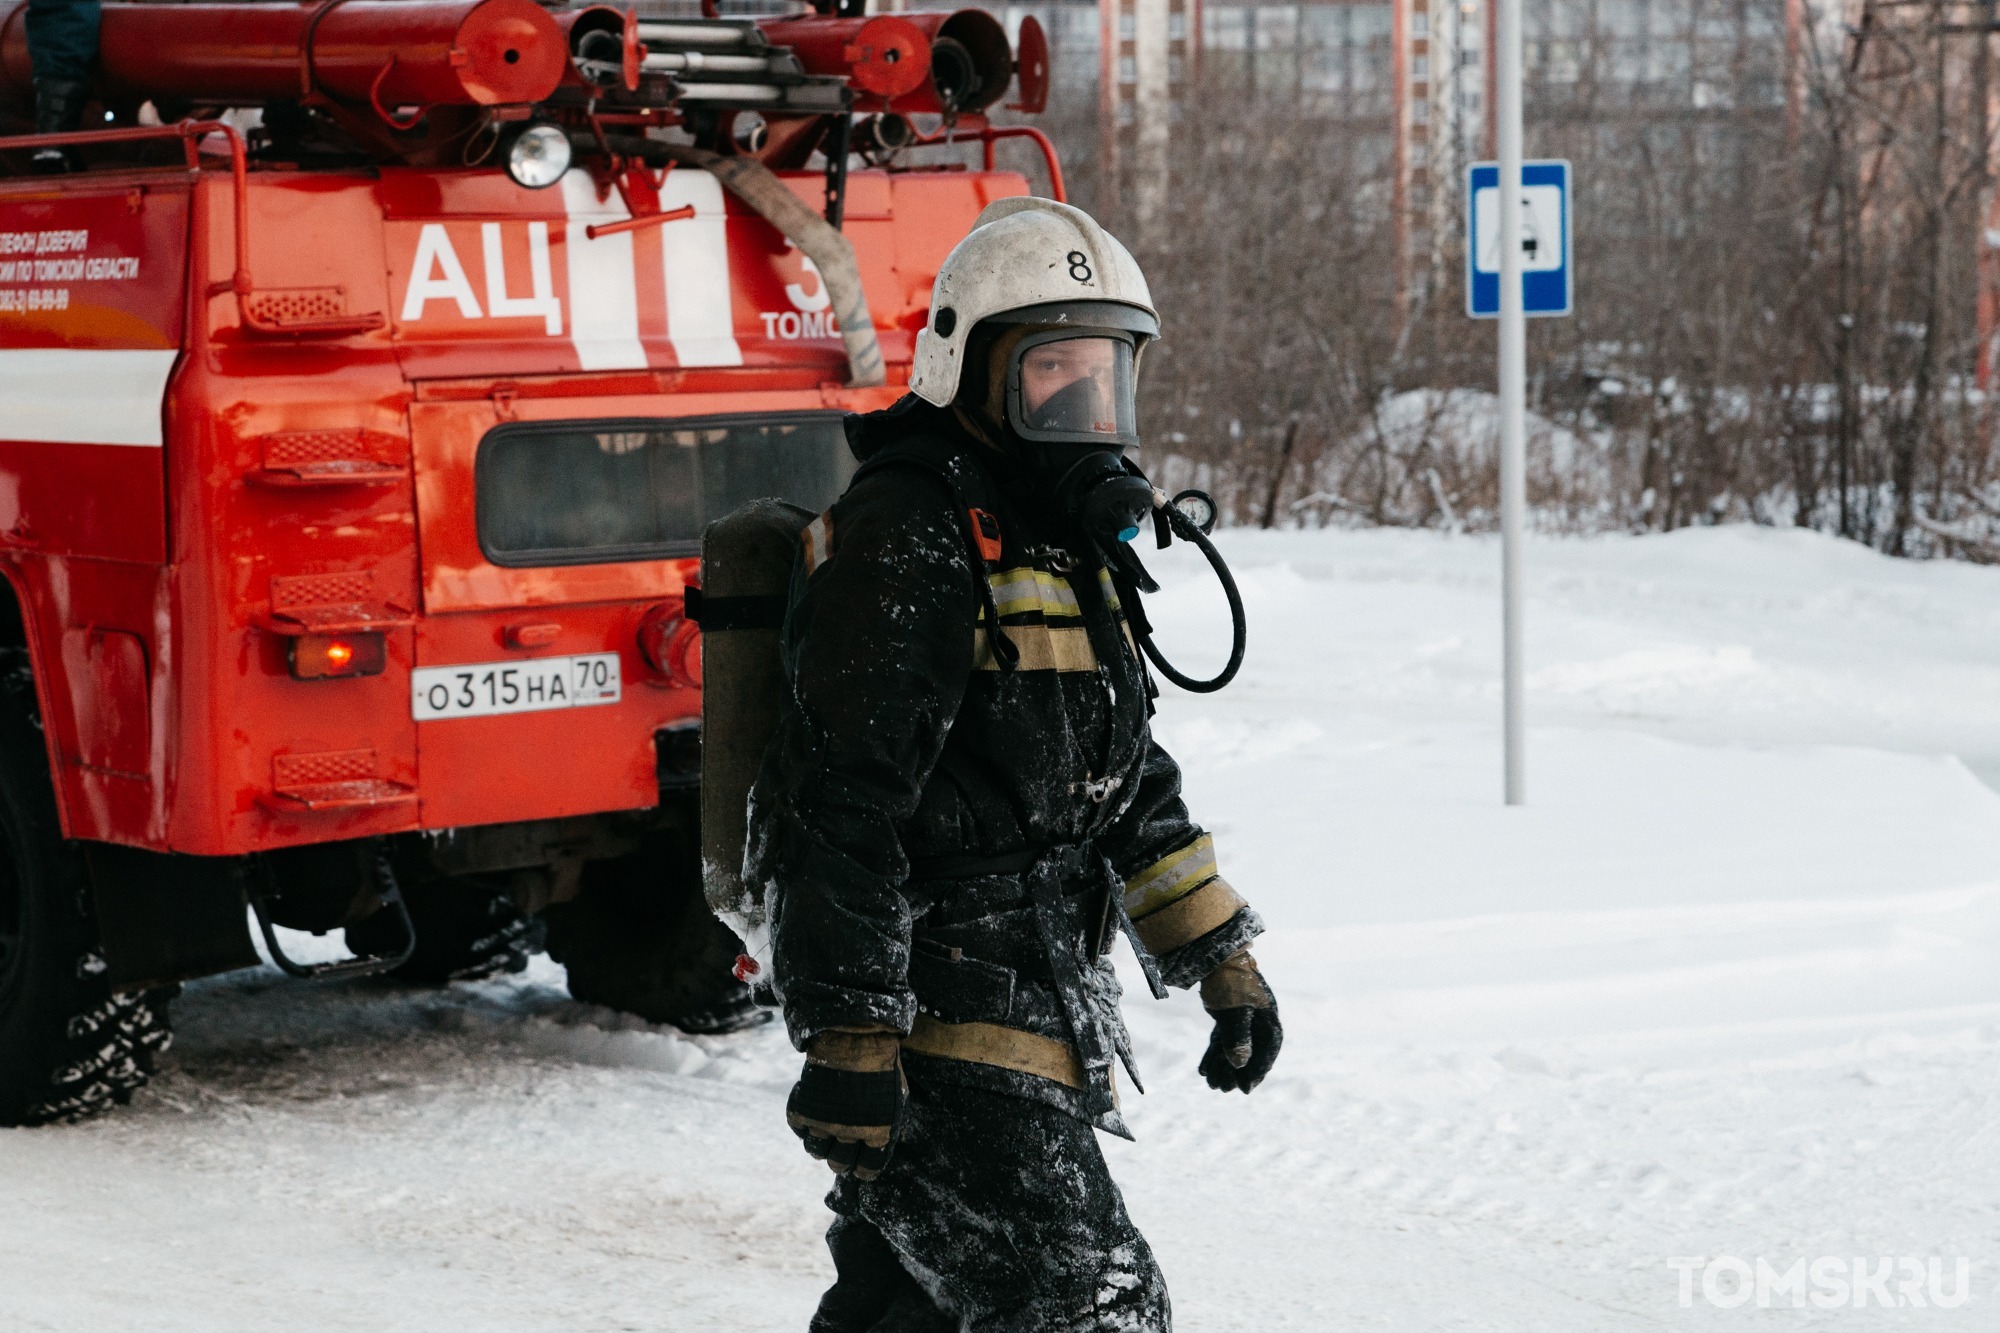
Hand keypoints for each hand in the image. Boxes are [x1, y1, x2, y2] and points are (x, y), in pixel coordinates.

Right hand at [786, 1028, 905, 1179]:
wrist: (856, 1037)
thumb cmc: (881, 1066)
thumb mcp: (896, 1098)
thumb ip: (886, 1124)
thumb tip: (878, 1142)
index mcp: (878, 1134)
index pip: (868, 1168)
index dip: (863, 1169)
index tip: (860, 1166)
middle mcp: (851, 1134)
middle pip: (838, 1163)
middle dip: (840, 1158)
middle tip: (840, 1148)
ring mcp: (825, 1122)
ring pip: (815, 1151)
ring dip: (820, 1144)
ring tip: (824, 1131)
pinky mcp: (805, 1109)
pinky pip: (798, 1129)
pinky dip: (803, 1123)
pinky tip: (812, 1111)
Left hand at [1197, 951, 1281, 1092]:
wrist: (1212, 955)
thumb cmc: (1227, 980)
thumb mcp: (1233, 1010)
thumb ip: (1238, 1038)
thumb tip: (1239, 1065)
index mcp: (1268, 1018)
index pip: (1267, 1050)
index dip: (1257, 1071)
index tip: (1244, 1089)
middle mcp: (1258, 1020)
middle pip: (1250, 1053)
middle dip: (1235, 1073)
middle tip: (1223, 1089)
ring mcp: (1243, 1018)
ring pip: (1234, 1048)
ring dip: (1222, 1067)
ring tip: (1210, 1084)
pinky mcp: (1227, 1015)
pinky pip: (1222, 1040)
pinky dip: (1214, 1054)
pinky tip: (1203, 1070)